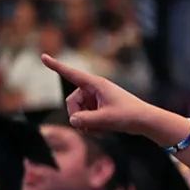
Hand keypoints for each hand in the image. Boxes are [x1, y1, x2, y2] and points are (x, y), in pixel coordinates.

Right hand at [39, 54, 167, 138]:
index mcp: (96, 85)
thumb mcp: (106, 120)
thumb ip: (86, 120)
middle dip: (78, 117)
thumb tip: (72, 120)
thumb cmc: (129, 116)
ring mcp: (97, 99)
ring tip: (100, 132)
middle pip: (72, 102)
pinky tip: (102, 132)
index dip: (56, 66)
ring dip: (86, 124)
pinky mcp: (100, 108)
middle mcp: (95, 89)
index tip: (43, 57)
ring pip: (79, 112)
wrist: (146, 121)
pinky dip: (91, 125)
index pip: (71, 74)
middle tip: (88, 129)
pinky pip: (87, 117)